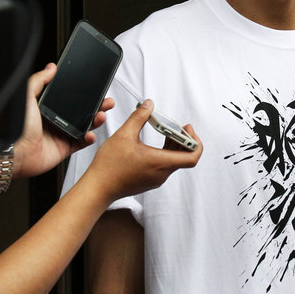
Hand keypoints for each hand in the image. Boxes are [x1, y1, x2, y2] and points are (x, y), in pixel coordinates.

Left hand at [12, 63, 114, 178]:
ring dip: (96, 120)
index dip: (82, 93)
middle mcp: (54, 120)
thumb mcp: (27, 97)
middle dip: (96, 106)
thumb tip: (50, 67)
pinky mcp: (63, 148)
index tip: (93, 88)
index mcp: (45, 107)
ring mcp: (59, 134)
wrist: (15, 153)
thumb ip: (38, 80)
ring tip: (101, 115)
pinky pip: (81, 143)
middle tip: (106, 101)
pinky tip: (91, 133)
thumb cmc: (16, 127)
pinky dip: (89, 139)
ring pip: (84, 125)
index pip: (68, 97)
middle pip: (80, 111)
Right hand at [85, 100, 202, 201]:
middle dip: (184, 139)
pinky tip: (155, 144)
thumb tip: (149, 105)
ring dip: (174, 146)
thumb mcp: (124, 135)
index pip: (192, 157)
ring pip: (174, 161)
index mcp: (160, 162)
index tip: (189, 130)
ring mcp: (156, 179)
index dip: (196, 142)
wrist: (98, 187)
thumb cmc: (109, 166)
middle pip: (184, 157)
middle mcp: (161, 173)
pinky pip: (164, 166)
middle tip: (179, 127)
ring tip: (166, 132)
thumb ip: (139, 117)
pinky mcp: (150, 180)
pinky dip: (165, 153)